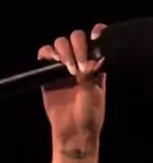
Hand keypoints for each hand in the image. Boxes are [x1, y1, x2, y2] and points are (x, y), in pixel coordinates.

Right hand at [38, 24, 107, 148]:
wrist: (74, 130)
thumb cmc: (90, 114)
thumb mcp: (95, 93)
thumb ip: (90, 76)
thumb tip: (87, 61)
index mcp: (96, 64)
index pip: (97, 40)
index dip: (97, 32)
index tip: (96, 36)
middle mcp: (80, 60)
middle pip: (76, 37)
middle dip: (79, 45)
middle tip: (81, 66)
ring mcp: (63, 65)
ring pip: (61, 43)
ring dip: (66, 51)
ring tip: (70, 69)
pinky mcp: (48, 72)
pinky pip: (45, 54)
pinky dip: (49, 53)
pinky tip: (55, 62)